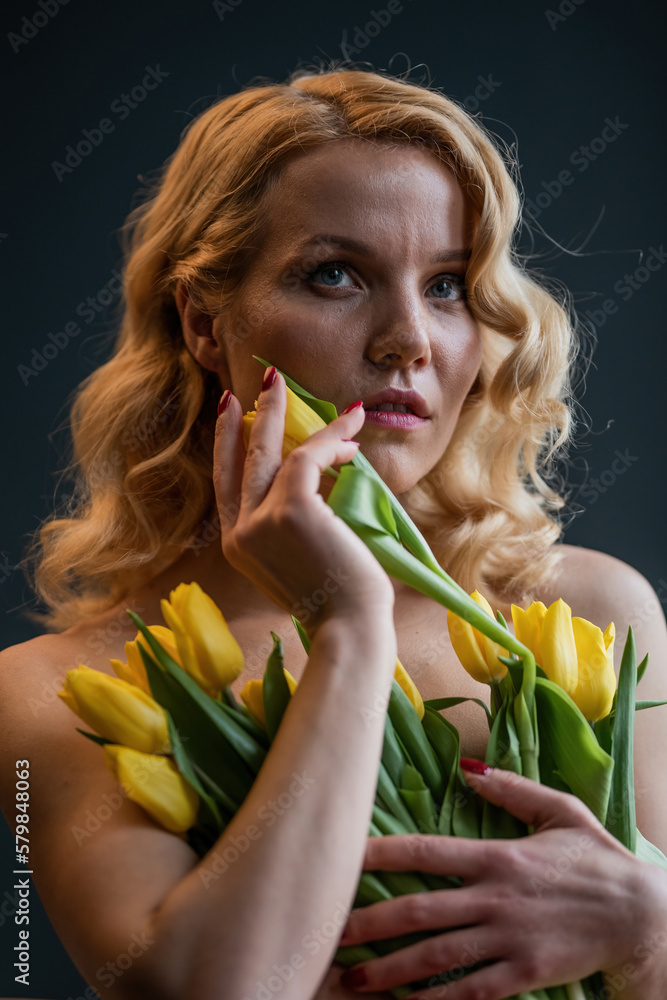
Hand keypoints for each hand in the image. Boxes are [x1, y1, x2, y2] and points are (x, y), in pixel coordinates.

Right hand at [213, 368, 394, 631]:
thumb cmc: (335, 604)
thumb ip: (291, 528)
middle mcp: (240, 532)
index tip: (234, 415)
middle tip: (266, 381)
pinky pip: (309, 458)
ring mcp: (260, 521)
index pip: (227, 484)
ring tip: (338, 407)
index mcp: (238, 546)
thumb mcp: (299, 564)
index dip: (228, 445)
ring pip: (275, 452)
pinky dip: (333, 443)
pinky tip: (353, 438)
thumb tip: (313, 486)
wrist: (346, 629)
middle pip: (242, 458)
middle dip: (257, 415)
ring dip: (304, 420)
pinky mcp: (289, 510)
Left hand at [336, 766, 666, 998]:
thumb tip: (468, 767)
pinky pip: (471, 993)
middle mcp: (495, 897)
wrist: (642, 915)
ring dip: (390, 970)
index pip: (425, 850)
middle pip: (419, 910)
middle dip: (369, 922)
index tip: (342, 857)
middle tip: (328, 934)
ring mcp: (508, 940)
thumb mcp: (559, 810)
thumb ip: (510, 788)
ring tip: (353, 980)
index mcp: (497, 855)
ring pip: (436, 957)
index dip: (380, 853)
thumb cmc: (597, 859)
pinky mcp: (524, 975)